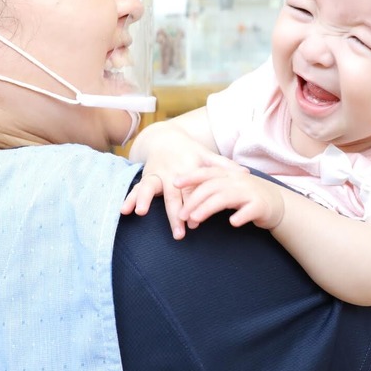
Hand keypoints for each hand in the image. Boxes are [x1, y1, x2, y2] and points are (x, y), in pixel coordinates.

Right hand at [121, 133, 245, 239]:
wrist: (165, 137)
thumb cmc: (190, 151)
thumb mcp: (207, 155)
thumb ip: (225, 166)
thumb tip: (246, 174)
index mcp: (189, 166)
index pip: (193, 190)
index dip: (194, 206)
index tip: (196, 224)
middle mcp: (172, 171)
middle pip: (173, 195)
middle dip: (174, 213)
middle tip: (179, 233)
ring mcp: (157, 173)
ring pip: (151, 188)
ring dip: (145, 201)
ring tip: (142, 213)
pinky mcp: (146, 176)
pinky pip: (136, 188)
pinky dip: (130, 198)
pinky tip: (124, 211)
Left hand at [175, 165, 285, 230]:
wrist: (276, 203)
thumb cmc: (245, 197)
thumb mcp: (227, 189)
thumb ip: (209, 191)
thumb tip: (182, 204)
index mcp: (228, 174)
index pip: (206, 173)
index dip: (190, 177)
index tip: (173, 183)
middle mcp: (237, 180)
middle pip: (211, 187)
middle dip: (194, 200)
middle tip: (181, 215)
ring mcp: (249, 192)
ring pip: (226, 197)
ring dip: (208, 208)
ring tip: (195, 219)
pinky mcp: (261, 205)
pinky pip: (249, 210)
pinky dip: (241, 215)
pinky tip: (232, 223)